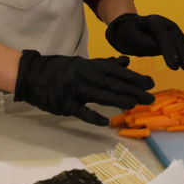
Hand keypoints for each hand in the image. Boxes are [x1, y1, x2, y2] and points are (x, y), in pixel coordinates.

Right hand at [14, 50, 153, 124]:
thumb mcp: (84, 63)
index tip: (150, 82)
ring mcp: (75, 89)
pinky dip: (93, 116)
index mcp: (90, 65)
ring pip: (100, 95)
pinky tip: (105, 122)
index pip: (116, 71)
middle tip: (150, 97)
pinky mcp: (64, 103)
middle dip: (132, 90)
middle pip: (112, 83)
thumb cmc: (61, 69)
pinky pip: (80, 111)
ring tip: (134, 105)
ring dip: (118, 100)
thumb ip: (105, 64)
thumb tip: (126, 61)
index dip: (134, 77)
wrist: (32, 74)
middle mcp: (85, 75)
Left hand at [105, 13, 183, 70]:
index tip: (173, 65)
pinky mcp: (177, 38)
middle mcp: (167, 25)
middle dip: (182, 54)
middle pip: (176, 40)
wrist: (132, 28)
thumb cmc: (128, 32)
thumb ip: (140, 39)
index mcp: (155, 22)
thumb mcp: (128, 34)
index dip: (169, 51)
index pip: (163, 37)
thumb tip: (153, 45)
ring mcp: (174, 31)